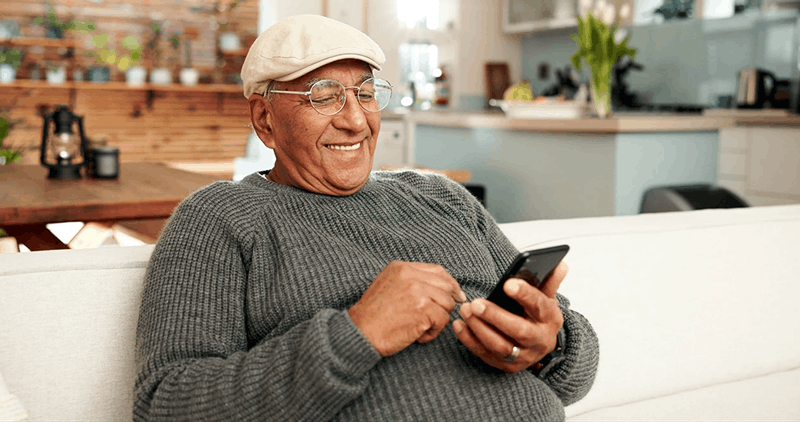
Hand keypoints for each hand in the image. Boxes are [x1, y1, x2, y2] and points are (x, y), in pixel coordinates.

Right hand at [349, 261, 466, 356]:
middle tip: (437, 317)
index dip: (449, 284)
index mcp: (401, 267)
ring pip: (447, 304)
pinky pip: (443, 320)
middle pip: (446, 286)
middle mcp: (410, 275)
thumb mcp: (388, 286)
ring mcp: (418, 291)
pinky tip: (418, 336)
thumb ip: (411, 281)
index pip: (438, 270)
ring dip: (437, 320)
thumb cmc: (373, 316)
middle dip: (446, 303)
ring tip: (419, 328)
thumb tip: (443, 286)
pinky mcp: (423, 309)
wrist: (360, 332)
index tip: (455, 296)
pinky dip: (433, 332)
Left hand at [453, 261, 567, 372]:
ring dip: (480, 328)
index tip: (508, 284)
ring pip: (500, 346)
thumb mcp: (546, 299)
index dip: (524, 294)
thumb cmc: (538, 317)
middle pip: (518, 330)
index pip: (539, 305)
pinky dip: (470, 340)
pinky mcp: (507, 366)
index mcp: (550, 319)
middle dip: (495, 316)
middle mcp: (540, 341)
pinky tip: (459, 325)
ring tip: (466, 310)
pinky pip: (485, 354)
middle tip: (476, 303)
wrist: (538, 346)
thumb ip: (549, 281)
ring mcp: (523, 357)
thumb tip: (560, 264)